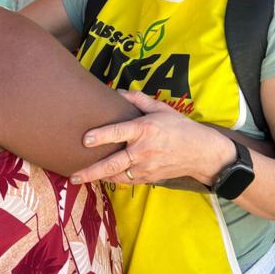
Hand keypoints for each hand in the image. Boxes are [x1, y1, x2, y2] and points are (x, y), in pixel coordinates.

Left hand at [70, 91, 233, 185]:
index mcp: (145, 130)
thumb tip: (116, 91)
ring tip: (79, 178)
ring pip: (116, 176)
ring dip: (97, 178)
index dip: (102, 136)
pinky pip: (126, 181)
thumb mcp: (161, 108)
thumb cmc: (180, 127)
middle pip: (113, 163)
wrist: (201, 153)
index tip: (85, 139)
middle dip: (91, 171)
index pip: (119, 133)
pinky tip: (100, 178)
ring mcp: (146, 167)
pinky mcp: (148, 178)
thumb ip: (137, 99)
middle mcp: (143, 150)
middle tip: (73, 175)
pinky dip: (112, 180)